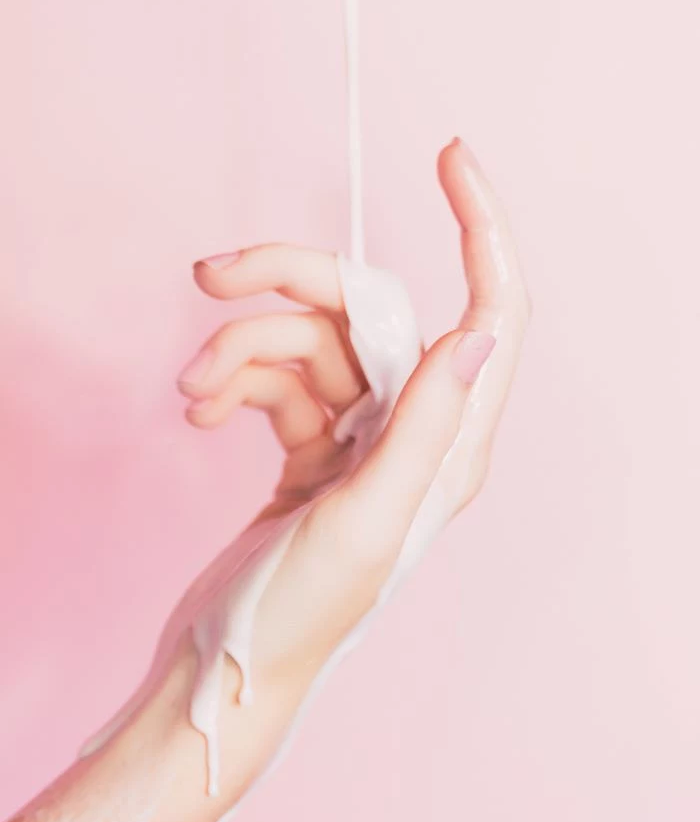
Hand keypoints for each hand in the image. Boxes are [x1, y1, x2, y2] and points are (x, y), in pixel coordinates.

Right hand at [172, 138, 529, 712]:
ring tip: (193, 390)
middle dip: (289, 282)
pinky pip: (276, 379)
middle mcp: (416, 435)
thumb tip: (479, 331)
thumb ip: (426, 426)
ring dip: (241, 350)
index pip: (493, 316)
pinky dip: (234, 381)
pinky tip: (200, 410)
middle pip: (367, 310)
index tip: (451, 156)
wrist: (229, 666)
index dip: (483, 231)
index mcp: (452, 449)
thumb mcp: (369, 521)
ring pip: (307, 341)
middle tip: (212, 275)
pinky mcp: (313, 445)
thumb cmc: (302, 613)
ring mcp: (362, 437)